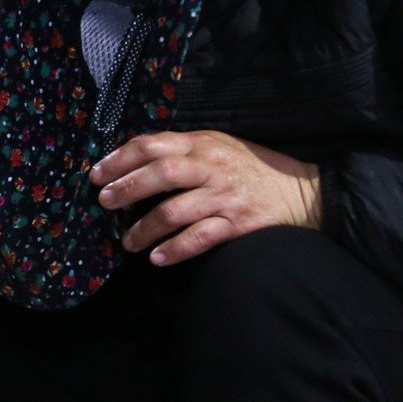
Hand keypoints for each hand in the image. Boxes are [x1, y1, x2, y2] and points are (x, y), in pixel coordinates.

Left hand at [90, 130, 320, 265]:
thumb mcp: (220, 147)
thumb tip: (135, 161)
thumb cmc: (253, 169)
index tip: (98, 175)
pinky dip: (175, 249)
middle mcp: (212, 167)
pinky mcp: (238, 223)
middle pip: (160, 174)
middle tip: (105, 203)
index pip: (153, 145)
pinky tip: (158, 257)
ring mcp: (225, 196)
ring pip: (174, 210)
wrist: (304, 191)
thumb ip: (184, 151)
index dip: (120, 159)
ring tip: (127, 242)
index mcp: (203, 143)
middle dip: (127, 189)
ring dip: (144, 228)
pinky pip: (199, 237)